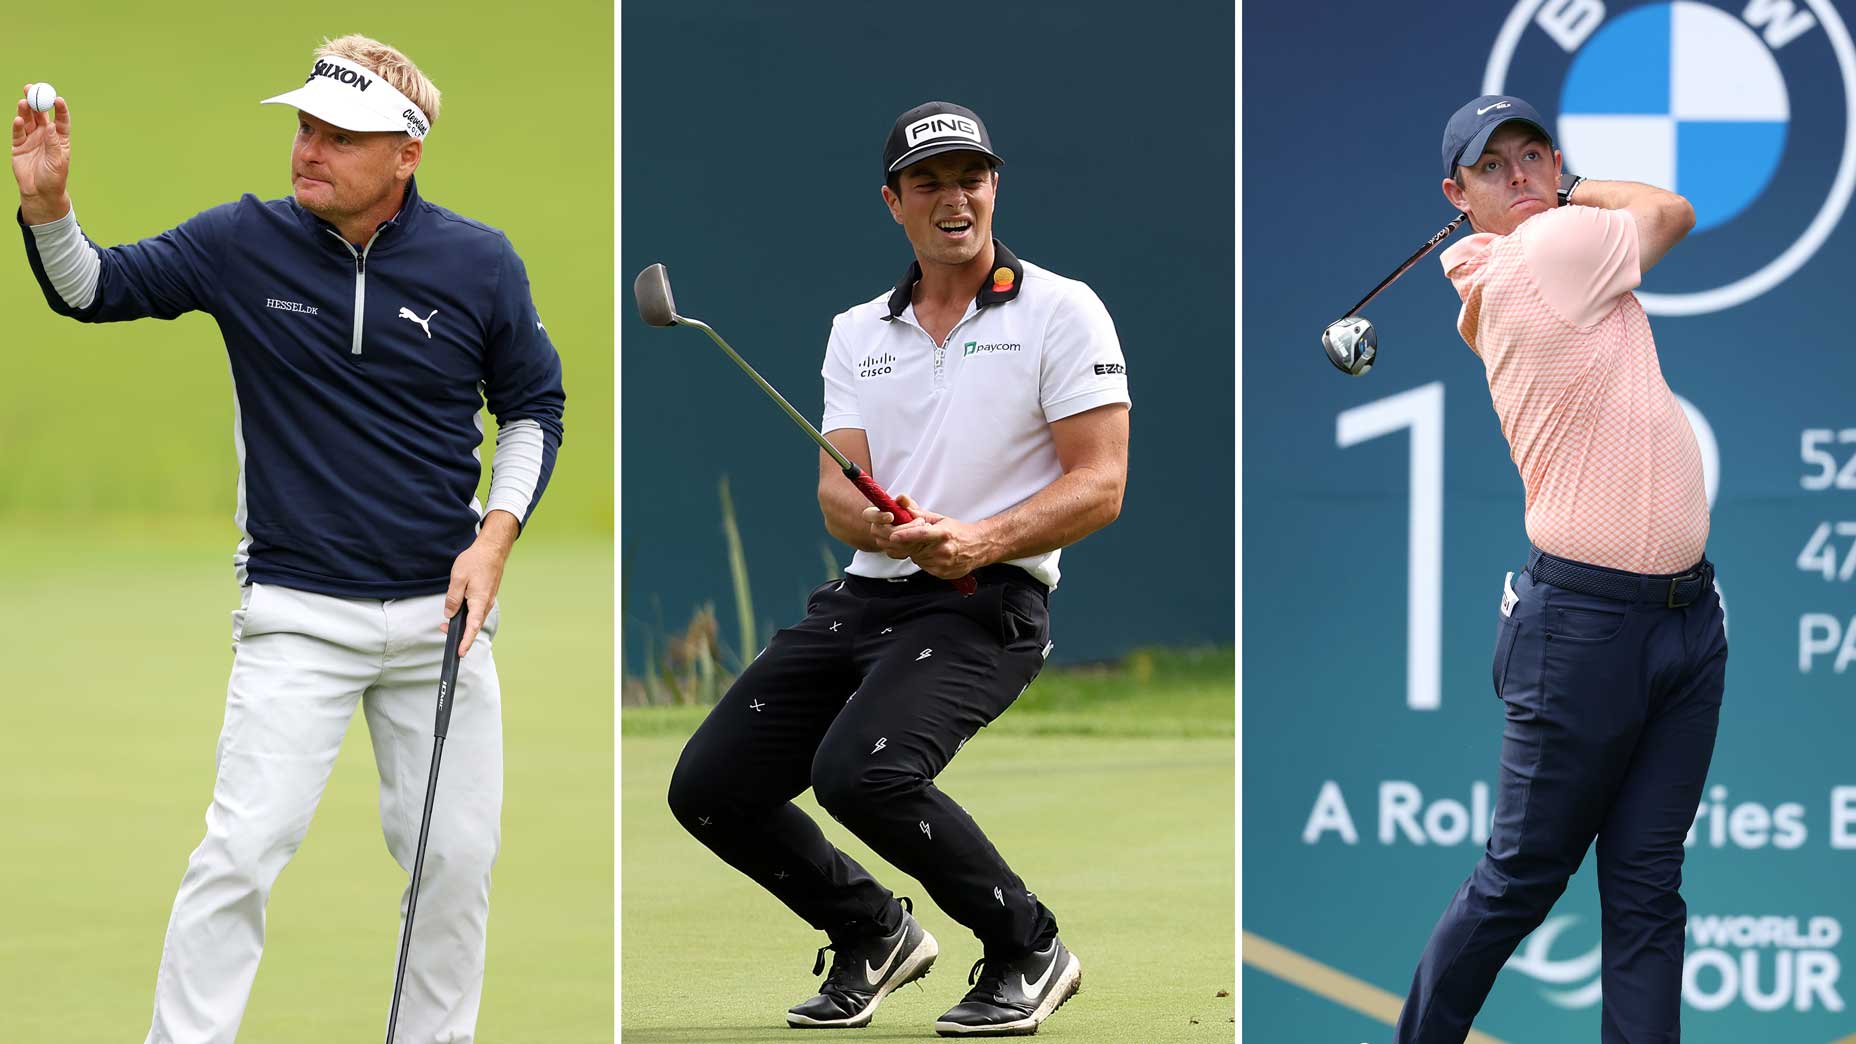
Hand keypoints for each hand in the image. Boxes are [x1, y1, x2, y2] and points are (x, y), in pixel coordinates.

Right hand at [12, 87, 71, 221]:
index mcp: (59, 138)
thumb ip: (53, 143)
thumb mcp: (57, 161)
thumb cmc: (54, 177)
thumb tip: (52, 126)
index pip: (61, 120)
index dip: (59, 109)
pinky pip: (17, 132)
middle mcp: (45, 135)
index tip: (58, 99)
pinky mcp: (19, 145)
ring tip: (24, 102)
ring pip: (27, 120)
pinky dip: (17, 125)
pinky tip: (18, 120)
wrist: (40, 192)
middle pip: (40, 114)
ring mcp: (31, 139)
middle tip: (32, 89)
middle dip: (36, 101)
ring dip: (25, 110)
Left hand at [443, 510, 519, 656]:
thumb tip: (449, 614)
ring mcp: (488, 601)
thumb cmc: (476, 561)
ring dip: (464, 623)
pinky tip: (460, 611)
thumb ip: (452, 598)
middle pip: (474, 626)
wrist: (492, 550)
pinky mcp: (487, 596)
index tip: (460, 653)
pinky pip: (477, 611)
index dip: (466, 642)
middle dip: (460, 633)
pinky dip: (468, 615)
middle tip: (443, 630)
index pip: (473, 628)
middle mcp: (486, 604)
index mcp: (479, 602)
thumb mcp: (458, 578)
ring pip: (476, 618)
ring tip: (448, 623)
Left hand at [882, 494, 992, 579]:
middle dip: (905, 543)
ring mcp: (943, 564)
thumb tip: (902, 505)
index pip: (921, 534)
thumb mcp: (940, 519)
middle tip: (907, 537)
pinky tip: (932, 554)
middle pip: (913, 549)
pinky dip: (922, 560)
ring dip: (914, 552)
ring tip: (927, 546)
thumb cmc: (957, 531)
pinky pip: (923, 567)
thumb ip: (919, 514)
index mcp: (943, 533)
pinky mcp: (942, 573)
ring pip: (916, 559)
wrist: (977, 547)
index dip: (906, 535)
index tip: (893, 536)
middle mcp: (944, 550)